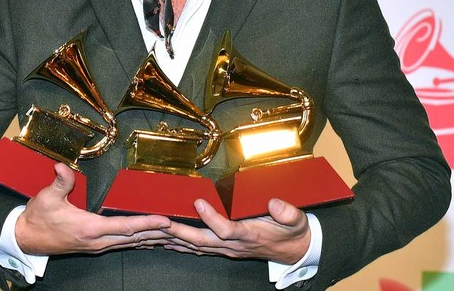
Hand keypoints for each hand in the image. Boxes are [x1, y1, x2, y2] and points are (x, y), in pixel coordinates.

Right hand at [15, 163, 172, 254]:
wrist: (27, 238)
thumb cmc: (38, 217)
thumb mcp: (46, 197)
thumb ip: (60, 182)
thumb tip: (62, 167)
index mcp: (89, 228)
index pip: (125, 226)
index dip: (147, 223)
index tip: (165, 220)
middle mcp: (97, 241)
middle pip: (134, 238)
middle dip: (158, 233)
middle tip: (180, 228)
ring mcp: (97, 246)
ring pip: (131, 243)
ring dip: (152, 238)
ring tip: (172, 235)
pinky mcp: (95, 246)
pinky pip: (124, 244)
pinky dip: (140, 241)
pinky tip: (151, 240)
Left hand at [163, 198, 310, 263]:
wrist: (294, 251)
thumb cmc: (292, 233)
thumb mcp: (296, 220)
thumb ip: (287, 212)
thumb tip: (274, 203)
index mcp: (250, 234)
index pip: (227, 229)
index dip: (211, 217)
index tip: (198, 202)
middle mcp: (235, 244)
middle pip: (203, 241)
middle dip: (180, 232)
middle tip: (162, 222)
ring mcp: (228, 249)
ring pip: (197, 246)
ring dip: (176, 239)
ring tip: (157, 231)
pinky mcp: (224, 248)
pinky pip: (199, 248)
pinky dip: (181, 244)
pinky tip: (168, 240)